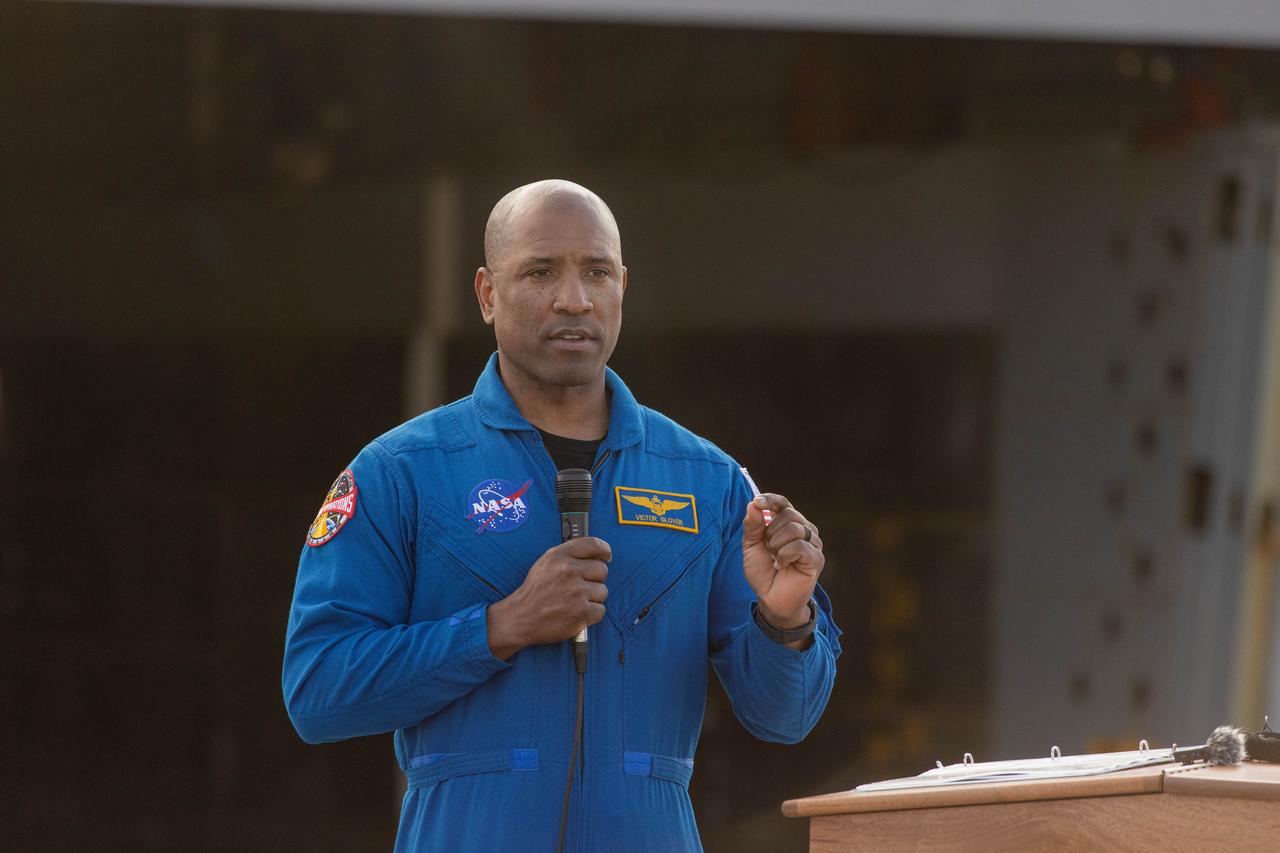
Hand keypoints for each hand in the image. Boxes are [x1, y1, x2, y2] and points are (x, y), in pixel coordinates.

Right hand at [486, 537, 610, 659]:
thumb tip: (596, 554)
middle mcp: (569, 571)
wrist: (520, 617)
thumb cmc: (535, 592)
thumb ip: (569, 555)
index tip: (606, 557)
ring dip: (593, 599)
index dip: (604, 550)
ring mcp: (576, 592)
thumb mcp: (546, 563)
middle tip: (580, 588)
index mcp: (560, 556)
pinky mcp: (581, 612)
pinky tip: (576, 613)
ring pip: (603, 591)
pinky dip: (591, 615)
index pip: (593, 544)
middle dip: (595, 580)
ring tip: (574, 602)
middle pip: (602, 570)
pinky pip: (600, 610)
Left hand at [742, 493, 823, 635]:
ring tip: (775, 559)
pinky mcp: (817, 558)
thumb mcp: (751, 546)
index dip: (771, 500)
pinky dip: (785, 555)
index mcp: (788, 523)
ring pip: (794, 528)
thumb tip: (753, 504)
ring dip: (776, 545)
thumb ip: (752, 525)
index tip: (758, 502)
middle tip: (768, 549)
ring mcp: (813, 543)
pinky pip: (800, 546)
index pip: (783, 503)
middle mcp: (804, 529)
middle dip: (770, 531)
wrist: (771, 598)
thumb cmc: (763, 571)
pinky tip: (782, 565)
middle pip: (788, 513)